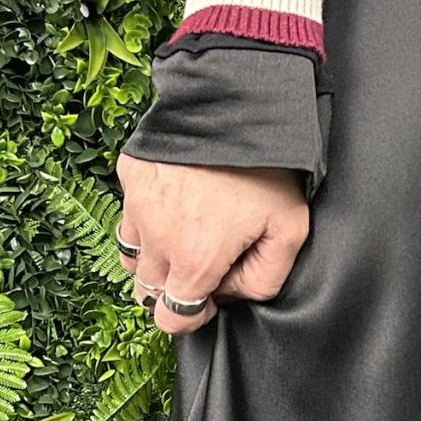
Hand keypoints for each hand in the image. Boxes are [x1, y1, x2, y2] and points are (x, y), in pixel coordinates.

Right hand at [115, 155, 310, 336]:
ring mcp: (137, 205)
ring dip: (154, 254)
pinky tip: (176, 196)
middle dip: (173, 286)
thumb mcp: (290, 230)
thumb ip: (264, 279)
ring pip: (131, 254)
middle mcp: (156, 240)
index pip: (171, 319)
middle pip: (147, 290)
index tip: (211, 294)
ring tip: (183, 232)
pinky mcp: (130, 176)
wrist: (239, 101)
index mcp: (195, 261)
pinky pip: (130, 210)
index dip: (194, 315)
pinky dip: (147, 213)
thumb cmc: (269, 166)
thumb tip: (232, 294)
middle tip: (203, 260)